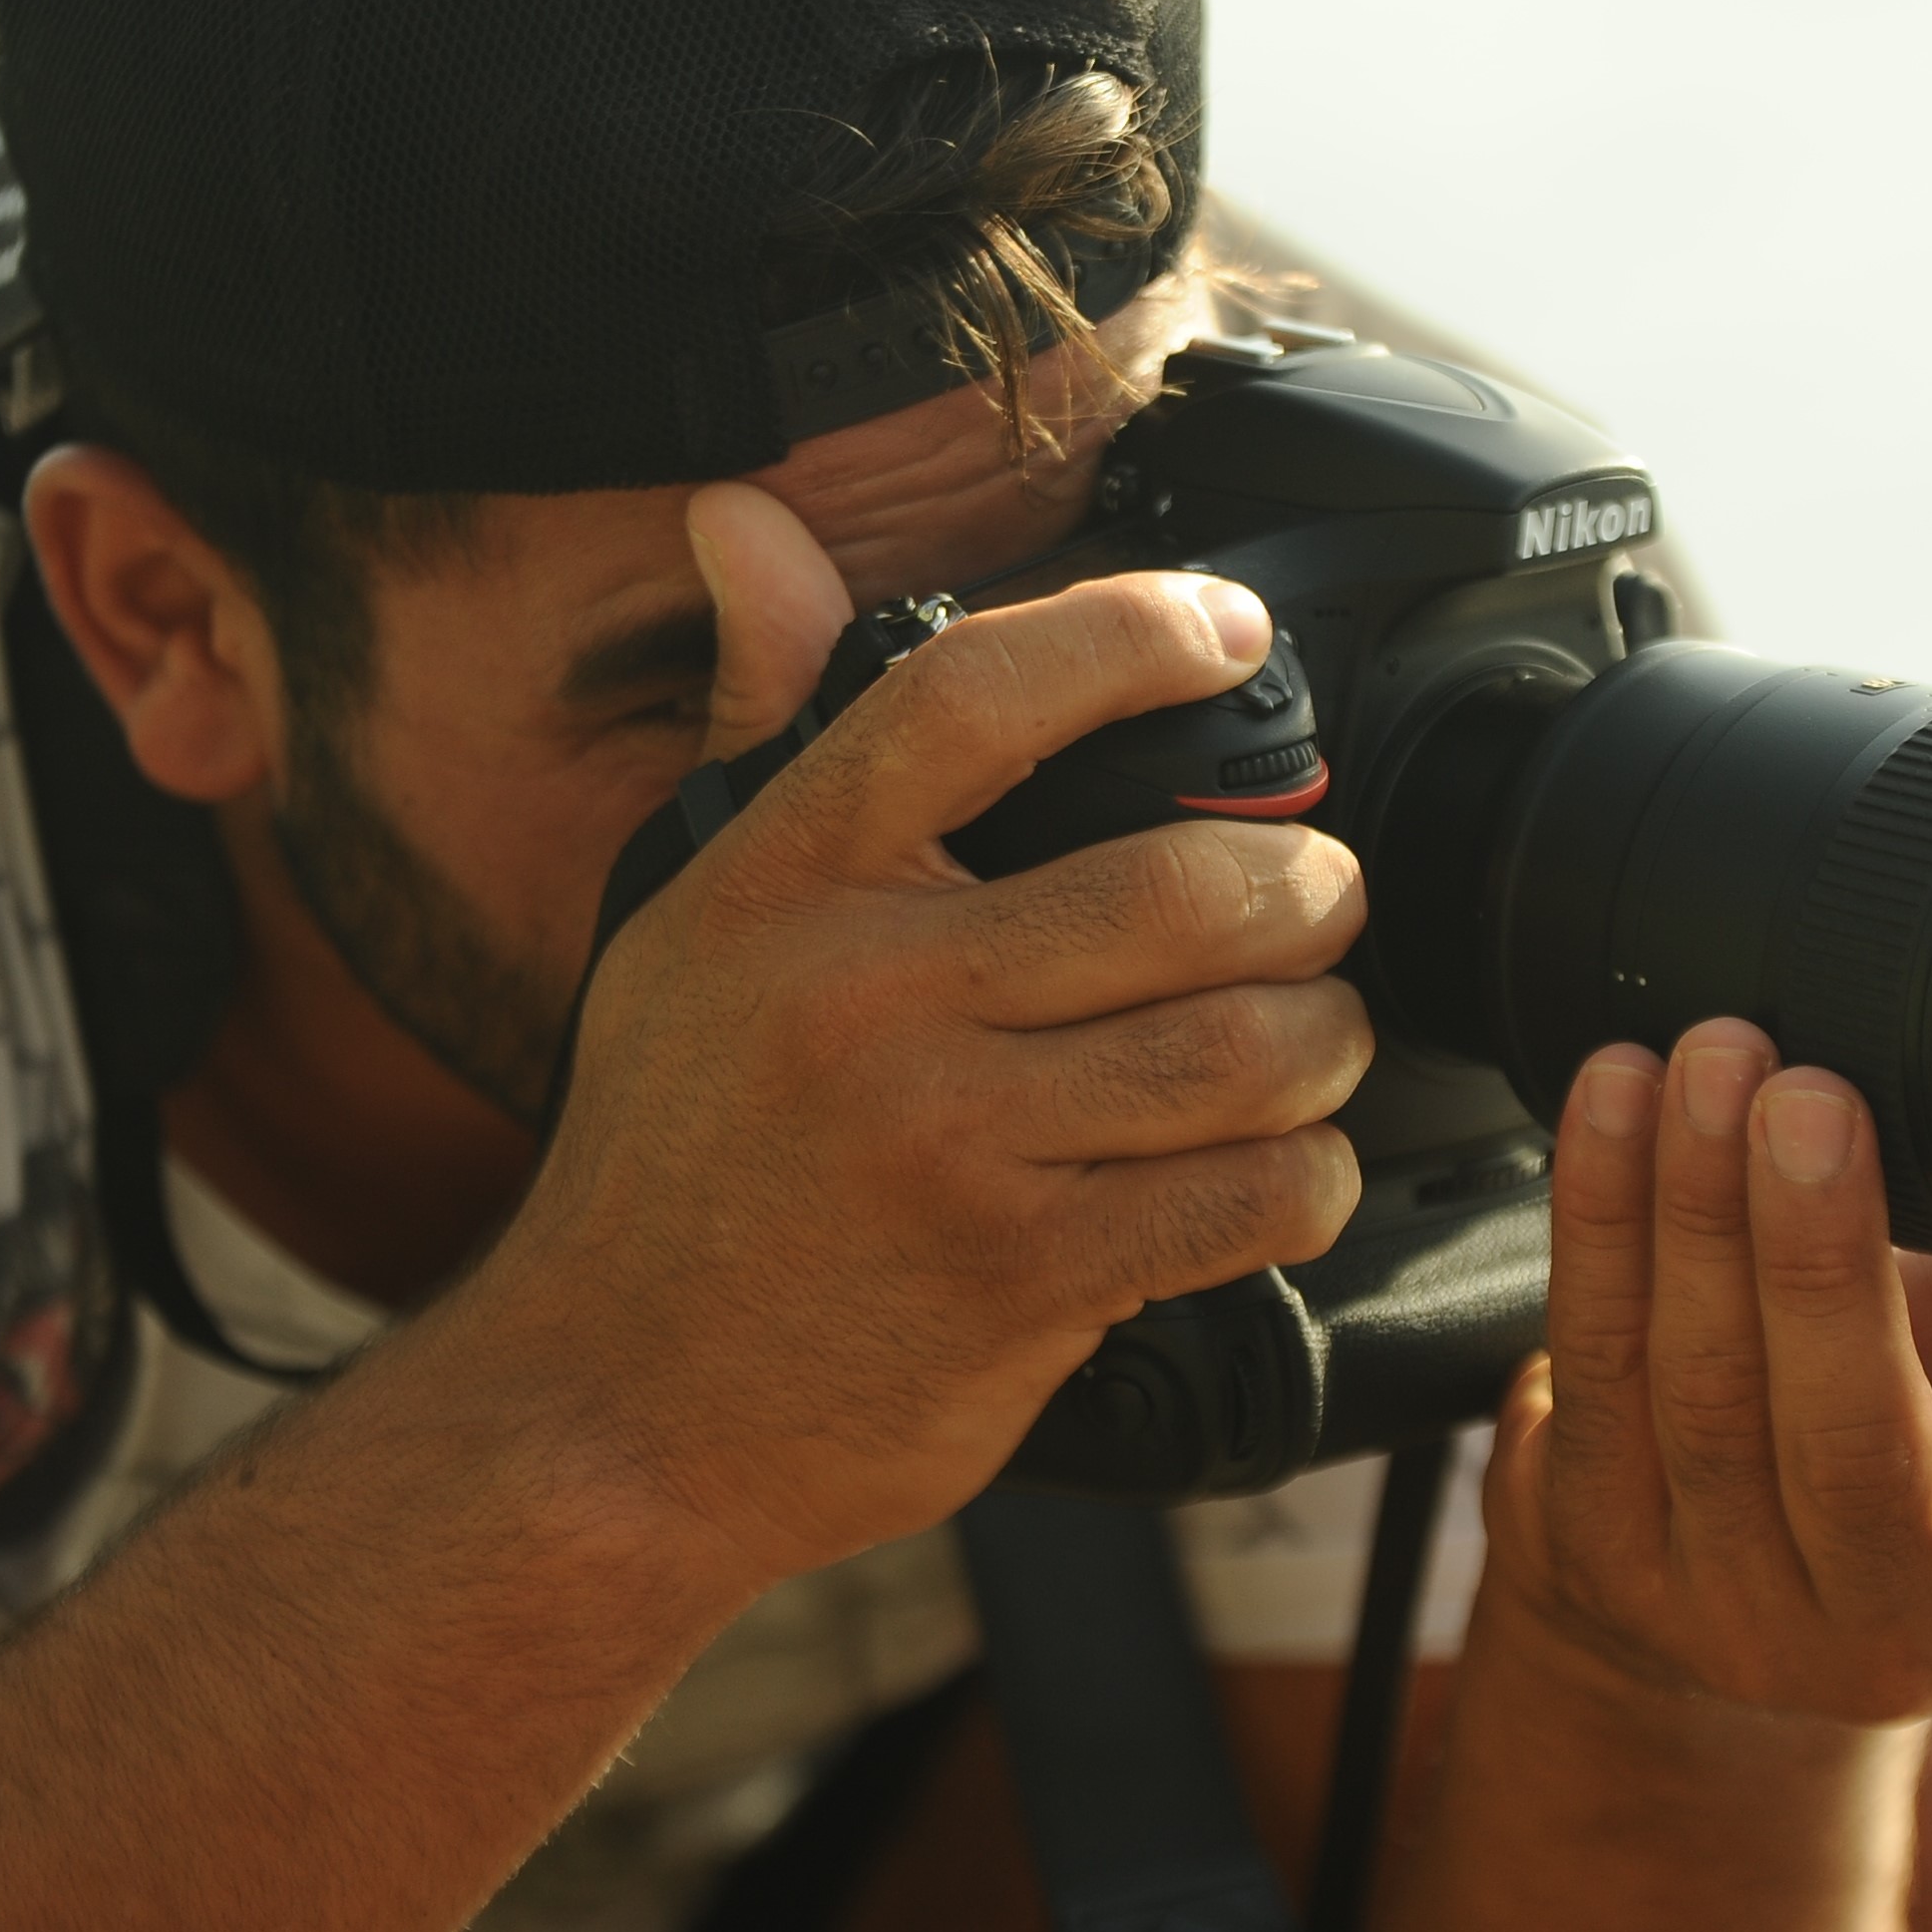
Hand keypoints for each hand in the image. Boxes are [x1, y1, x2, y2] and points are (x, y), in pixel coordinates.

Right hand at [482, 488, 1373, 1585]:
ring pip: (1242, 1047)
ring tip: (1308, 1035)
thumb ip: (765, 718)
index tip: (1230, 630)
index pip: (975, 695)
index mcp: (785, 879)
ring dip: (1322, 1038)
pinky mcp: (1019, 1281)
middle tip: (1316, 897)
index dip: (1132, 636)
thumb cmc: (668, 1154)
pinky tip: (1277, 1164)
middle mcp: (865, 995)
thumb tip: (740, 520)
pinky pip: (1242, 1198)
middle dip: (1305, 887)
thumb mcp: (689, 917)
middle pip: (1181, 887)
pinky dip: (1302, 1177)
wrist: (609, 1411)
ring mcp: (946, 1144)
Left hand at [1477, 1020, 1931, 1728]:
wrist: (1730, 1595)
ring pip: (1704, 1391)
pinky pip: (1594, 1358)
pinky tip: (1620, 1099)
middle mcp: (1877, 1630)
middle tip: (1812, 1101)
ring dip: (1698, 1207)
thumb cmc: (1924, 1463)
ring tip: (1715, 1067)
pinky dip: (1602, 1214)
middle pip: (1847, 1450)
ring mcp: (1721, 1596)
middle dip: (1821, 1259)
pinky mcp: (1595, 1539)